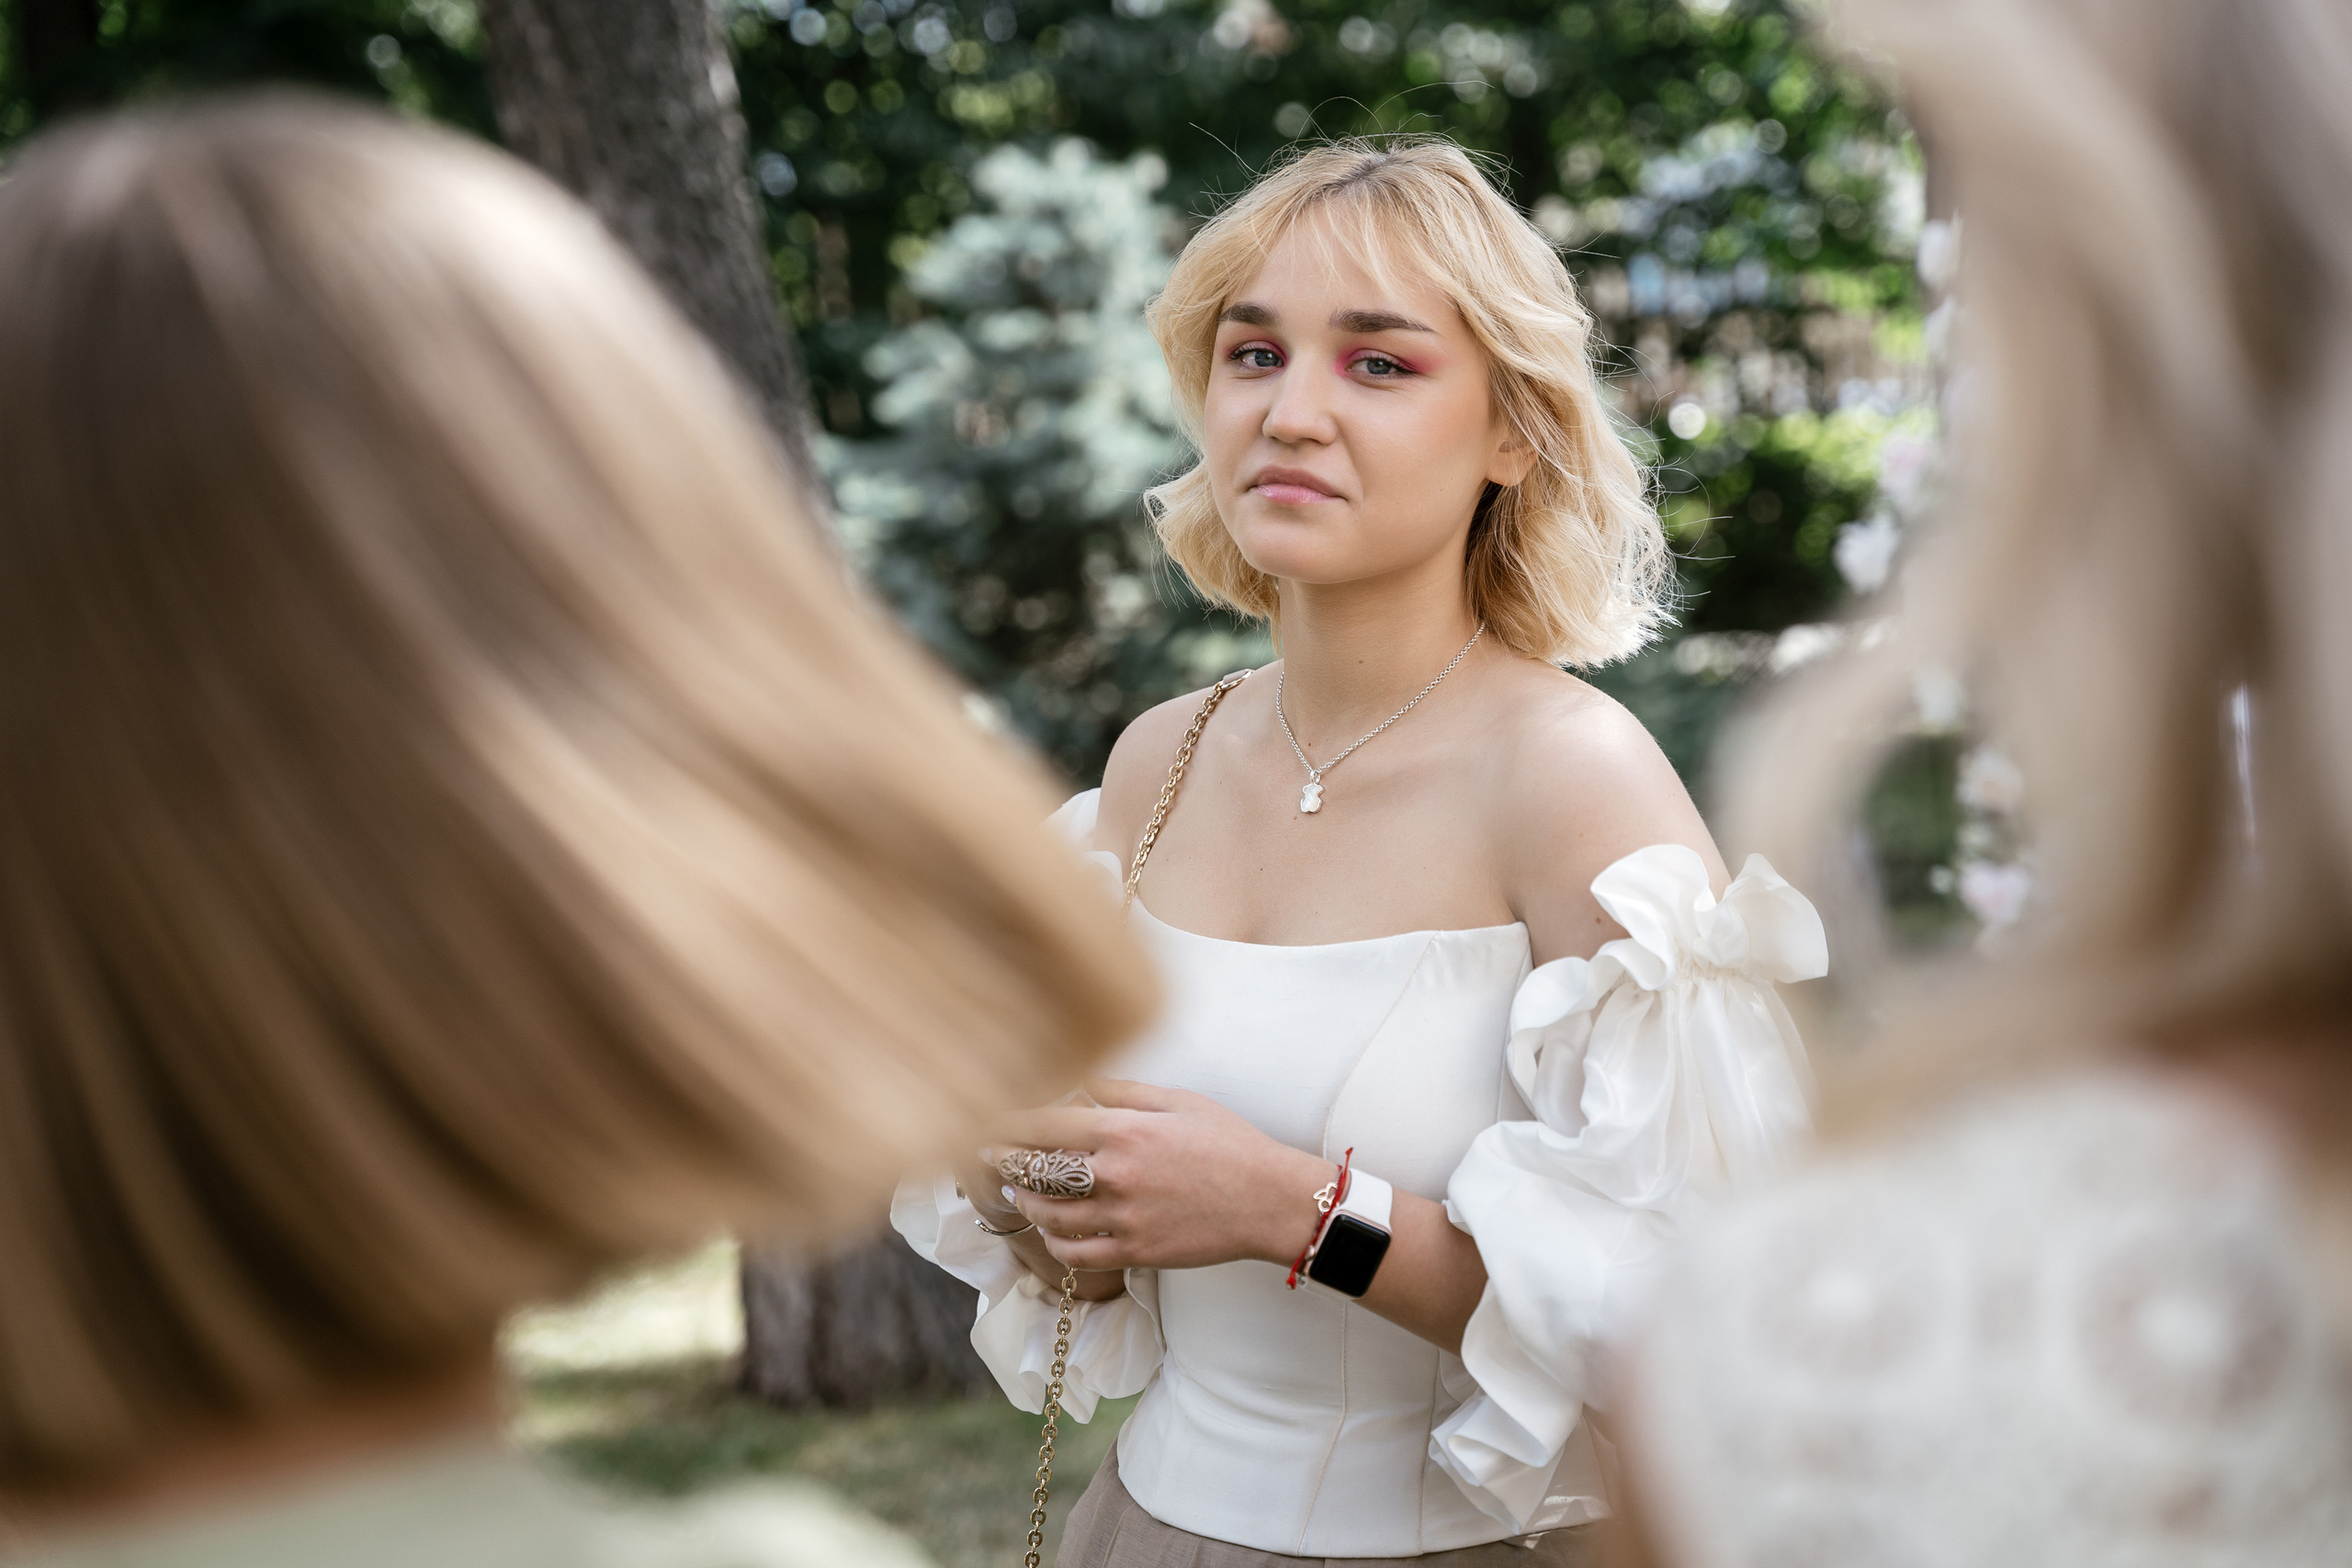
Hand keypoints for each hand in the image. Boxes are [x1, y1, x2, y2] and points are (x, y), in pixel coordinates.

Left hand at [988, 1079, 1333, 1273]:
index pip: (1045, 1124)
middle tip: (989, 1156)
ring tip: (1016, 1194)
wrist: (1269, 1200)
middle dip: (1006, 1162)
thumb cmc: (1230, 1144)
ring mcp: (1123, 1217)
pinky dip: (1055, 1243)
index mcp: (1125, 1130)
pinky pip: (1077, 1254)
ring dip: (1025, 1203)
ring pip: (1050, 1214)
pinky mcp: (1136, 1251)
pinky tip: (1050, 1232)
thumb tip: (1081, 1081)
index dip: (1009, 1123)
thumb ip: (1124, 1091)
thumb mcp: (1180, 1101)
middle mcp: (1116, 1174)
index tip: (990, 1121)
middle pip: (1038, 1170)